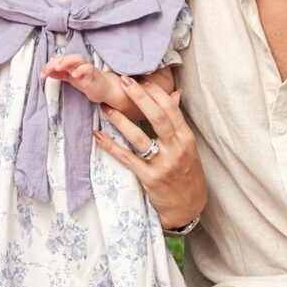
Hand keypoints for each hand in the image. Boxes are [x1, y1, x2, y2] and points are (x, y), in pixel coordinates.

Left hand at [40, 53, 114, 106]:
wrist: (105, 88)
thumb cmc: (88, 81)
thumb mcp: (70, 78)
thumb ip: (60, 74)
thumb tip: (47, 72)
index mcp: (71, 65)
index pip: (58, 61)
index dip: (48, 66)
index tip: (41, 75)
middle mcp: (78, 64)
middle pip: (66, 57)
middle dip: (55, 62)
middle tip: (46, 71)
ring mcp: (86, 68)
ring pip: (77, 58)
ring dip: (66, 61)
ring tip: (58, 68)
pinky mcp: (93, 75)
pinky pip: (88, 69)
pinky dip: (81, 70)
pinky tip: (75, 75)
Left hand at [92, 76, 205, 229]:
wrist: (188, 207)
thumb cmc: (186, 174)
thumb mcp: (187, 148)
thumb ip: (178, 122)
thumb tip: (175, 93)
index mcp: (186, 139)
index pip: (171, 109)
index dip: (155, 92)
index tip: (141, 79)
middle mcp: (176, 149)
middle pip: (157, 116)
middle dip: (139, 97)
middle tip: (123, 81)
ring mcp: (163, 164)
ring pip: (139, 137)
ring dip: (120, 120)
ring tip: (106, 107)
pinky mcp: (149, 178)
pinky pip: (127, 158)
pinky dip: (111, 146)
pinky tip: (99, 135)